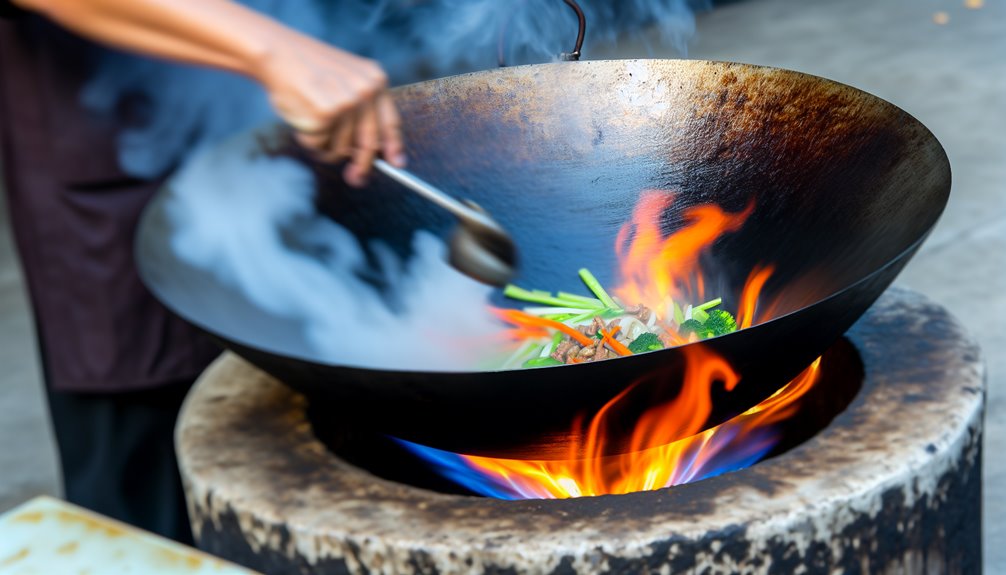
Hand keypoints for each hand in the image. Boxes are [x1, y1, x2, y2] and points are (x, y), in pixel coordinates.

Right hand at [255, 32, 404, 186]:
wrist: (277, 52)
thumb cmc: (307, 69)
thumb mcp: (346, 80)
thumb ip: (361, 110)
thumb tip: (371, 151)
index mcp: (375, 80)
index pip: (391, 123)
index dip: (394, 147)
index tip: (397, 164)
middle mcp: (366, 91)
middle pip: (369, 144)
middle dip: (361, 166)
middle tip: (355, 178)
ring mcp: (347, 103)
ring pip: (340, 149)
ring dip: (323, 146)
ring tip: (310, 120)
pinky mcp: (326, 114)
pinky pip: (319, 144)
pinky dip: (307, 138)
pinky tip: (301, 115)